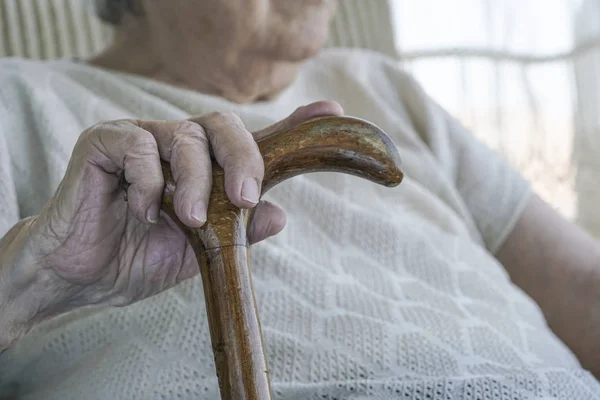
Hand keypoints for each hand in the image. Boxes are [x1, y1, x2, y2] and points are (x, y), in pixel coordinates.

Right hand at [22, 101, 343, 315]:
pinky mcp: (105, 141)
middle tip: (244, 198)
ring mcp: (142, 138)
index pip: (251, 140)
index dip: (293, 124)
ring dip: (193, 181)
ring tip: (187, 220)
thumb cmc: (138, 258)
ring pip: (185, 135)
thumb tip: (281, 214)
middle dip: (243, 159)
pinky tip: (141, 213)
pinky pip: (138, 146)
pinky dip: (148, 182)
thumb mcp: (199, 251)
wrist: (80, 276)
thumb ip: (237, 232)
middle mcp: (177, 145)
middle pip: (223, 125)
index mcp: (204, 169)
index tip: (332, 110)